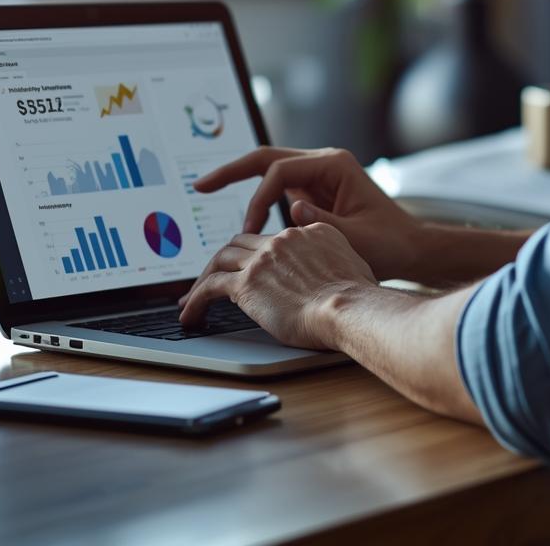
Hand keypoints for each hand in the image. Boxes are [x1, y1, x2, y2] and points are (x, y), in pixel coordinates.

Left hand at [177, 223, 375, 349]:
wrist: (349, 307)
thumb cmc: (358, 297)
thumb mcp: (353, 263)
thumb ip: (335, 256)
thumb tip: (334, 264)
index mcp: (308, 233)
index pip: (272, 239)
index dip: (257, 253)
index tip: (250, 267)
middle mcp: (283, 240)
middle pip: (241, 243)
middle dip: (224, 260)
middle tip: (213, 278)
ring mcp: (262, 259)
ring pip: (220, 260)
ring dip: (204, 278)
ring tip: (193, 299)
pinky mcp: (246, 284)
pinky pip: (210, 287)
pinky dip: (196, 300)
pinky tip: (190, 314)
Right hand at [192, 147, 424, 279]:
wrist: (410, 248)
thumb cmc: (390, 243)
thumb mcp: (356, 237)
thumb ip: (322, 223)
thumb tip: (292, 208)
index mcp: (334, 164)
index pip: (280, 171)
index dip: (259, 199)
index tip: (250, 231)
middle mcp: (323, 163)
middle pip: (267, 158)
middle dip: (233, 170)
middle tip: (201, 184)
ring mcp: (317, 176)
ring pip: (269, 170)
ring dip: (240, 181)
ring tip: (206, 190)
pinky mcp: (313, 192)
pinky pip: (277, 189)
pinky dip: (256, 199)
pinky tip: (239, 216)